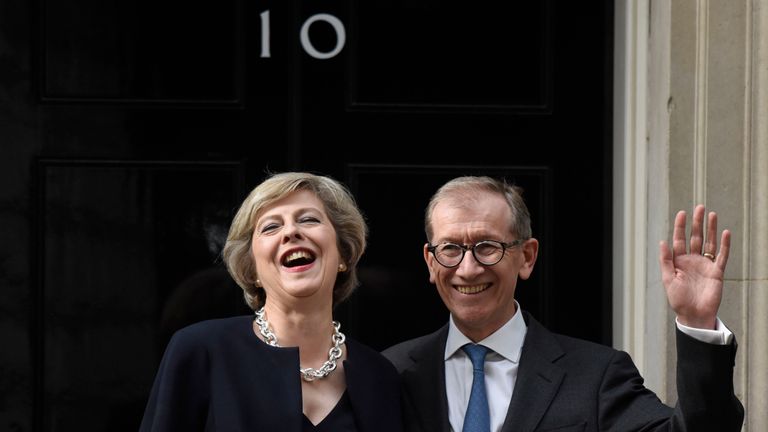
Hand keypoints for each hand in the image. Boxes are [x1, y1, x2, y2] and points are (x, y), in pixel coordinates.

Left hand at [658, 204, 729, 328]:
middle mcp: (692, 260)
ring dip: (711, 229)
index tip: (682, 213)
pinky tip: (725, 233)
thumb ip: (666, 260)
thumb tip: (662, 241)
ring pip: (709, 243)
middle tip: (699, 207)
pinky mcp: (716, 272)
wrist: (694, 315)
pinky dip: (724, 245)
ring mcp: (705, 265)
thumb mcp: (668, 279)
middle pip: (696, 237)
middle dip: (697, 223)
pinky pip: (722, 256)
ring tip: (712, 214)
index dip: (680, 226)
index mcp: (678, 261)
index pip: (679, 239)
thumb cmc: (678, 299)